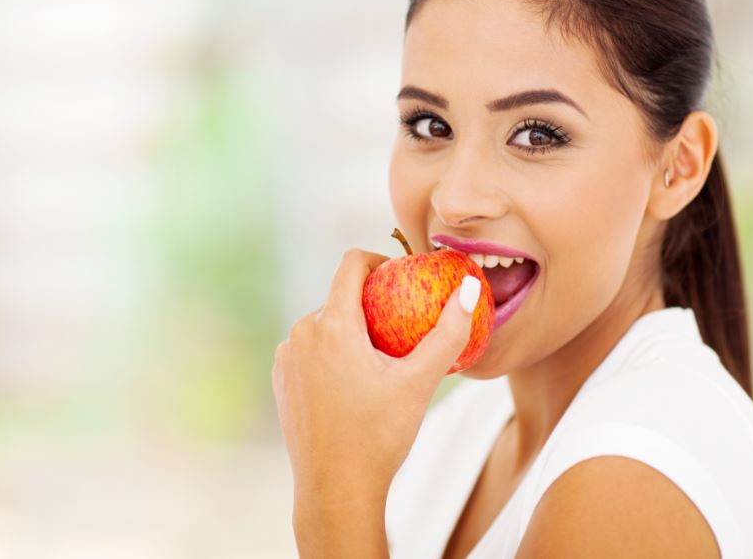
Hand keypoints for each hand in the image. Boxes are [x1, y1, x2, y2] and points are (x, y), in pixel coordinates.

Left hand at [272, 247, 480, 504]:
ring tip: (380, 360)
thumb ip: (447, 333)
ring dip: (351, 331)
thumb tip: (470, 290)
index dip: (379, 260)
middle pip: (340, 297)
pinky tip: (355, 382)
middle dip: (370, 304)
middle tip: (401, 330)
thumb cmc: (379, 438)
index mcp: (332, 326)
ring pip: (324, 324)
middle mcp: (301, 334)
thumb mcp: (420, 383)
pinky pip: (310, 350)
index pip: (351, 264)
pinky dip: (332, 354)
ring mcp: (287, 358)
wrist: (336, 492)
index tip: (402, 278)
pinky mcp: (282, 379)